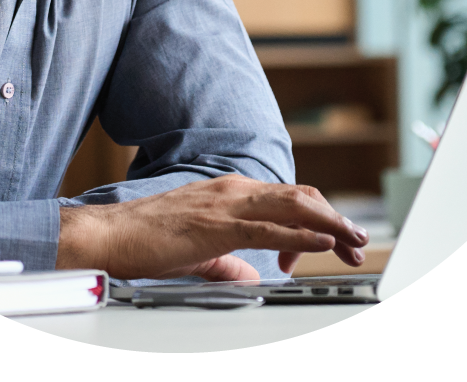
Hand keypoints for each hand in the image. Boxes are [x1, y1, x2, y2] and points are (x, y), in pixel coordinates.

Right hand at [55, 175, 368, 280]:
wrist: (108, 235)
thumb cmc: (145, 240)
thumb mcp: (199, 252)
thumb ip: (228, 262)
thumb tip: (252, 276)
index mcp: (229, 193)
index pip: (287, 200)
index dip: (317, 219)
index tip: (333, 243)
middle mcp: (233, 190)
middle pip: (299, 198)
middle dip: (334, 219)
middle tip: (357, 242)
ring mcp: (226, 203)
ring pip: (292, 206)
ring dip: (329, 223)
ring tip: (353, 239)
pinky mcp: (217, 224)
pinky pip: (269, 227)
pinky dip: (301, 234)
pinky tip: (322, 242)